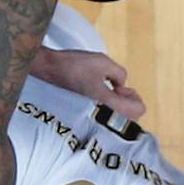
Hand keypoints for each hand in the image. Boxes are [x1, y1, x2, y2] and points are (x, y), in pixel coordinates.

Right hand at [29, 48, 145, 119]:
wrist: (45, 71)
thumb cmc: (72, 66)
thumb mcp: (103, 62)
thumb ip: (120, 74)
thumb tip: (121, 85)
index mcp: (108, 104)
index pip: (138, 110)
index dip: (133, 95)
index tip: (119, 88)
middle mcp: (100, 118)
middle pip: (130, 118)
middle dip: (125, 101)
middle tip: (112, 88)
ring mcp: (91, 121)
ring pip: (116, 120)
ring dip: (114, 105)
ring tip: (100, 91)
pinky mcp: (82, 120)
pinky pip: (102, 120)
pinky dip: (103, 108)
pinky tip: (92, 95)